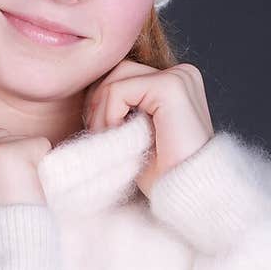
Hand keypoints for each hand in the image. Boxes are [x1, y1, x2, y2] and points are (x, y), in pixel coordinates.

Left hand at [83, 60, 213, 196]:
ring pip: (115, 79)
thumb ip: (119, 107)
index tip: (103, 135)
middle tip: (99, 139)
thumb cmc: (162, 176)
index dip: (102, 103)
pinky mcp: (171, 87)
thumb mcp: (134, 135)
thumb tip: (84, 89)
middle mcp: (182, 74)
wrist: (187, 197)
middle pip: (116, 71)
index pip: (122, 74)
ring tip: (110, 142)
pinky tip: (120, 140)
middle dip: (98, 104)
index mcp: (176, 83)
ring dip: (102, 113)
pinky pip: (119, 90)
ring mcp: (180, 77)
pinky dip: (109, 117)